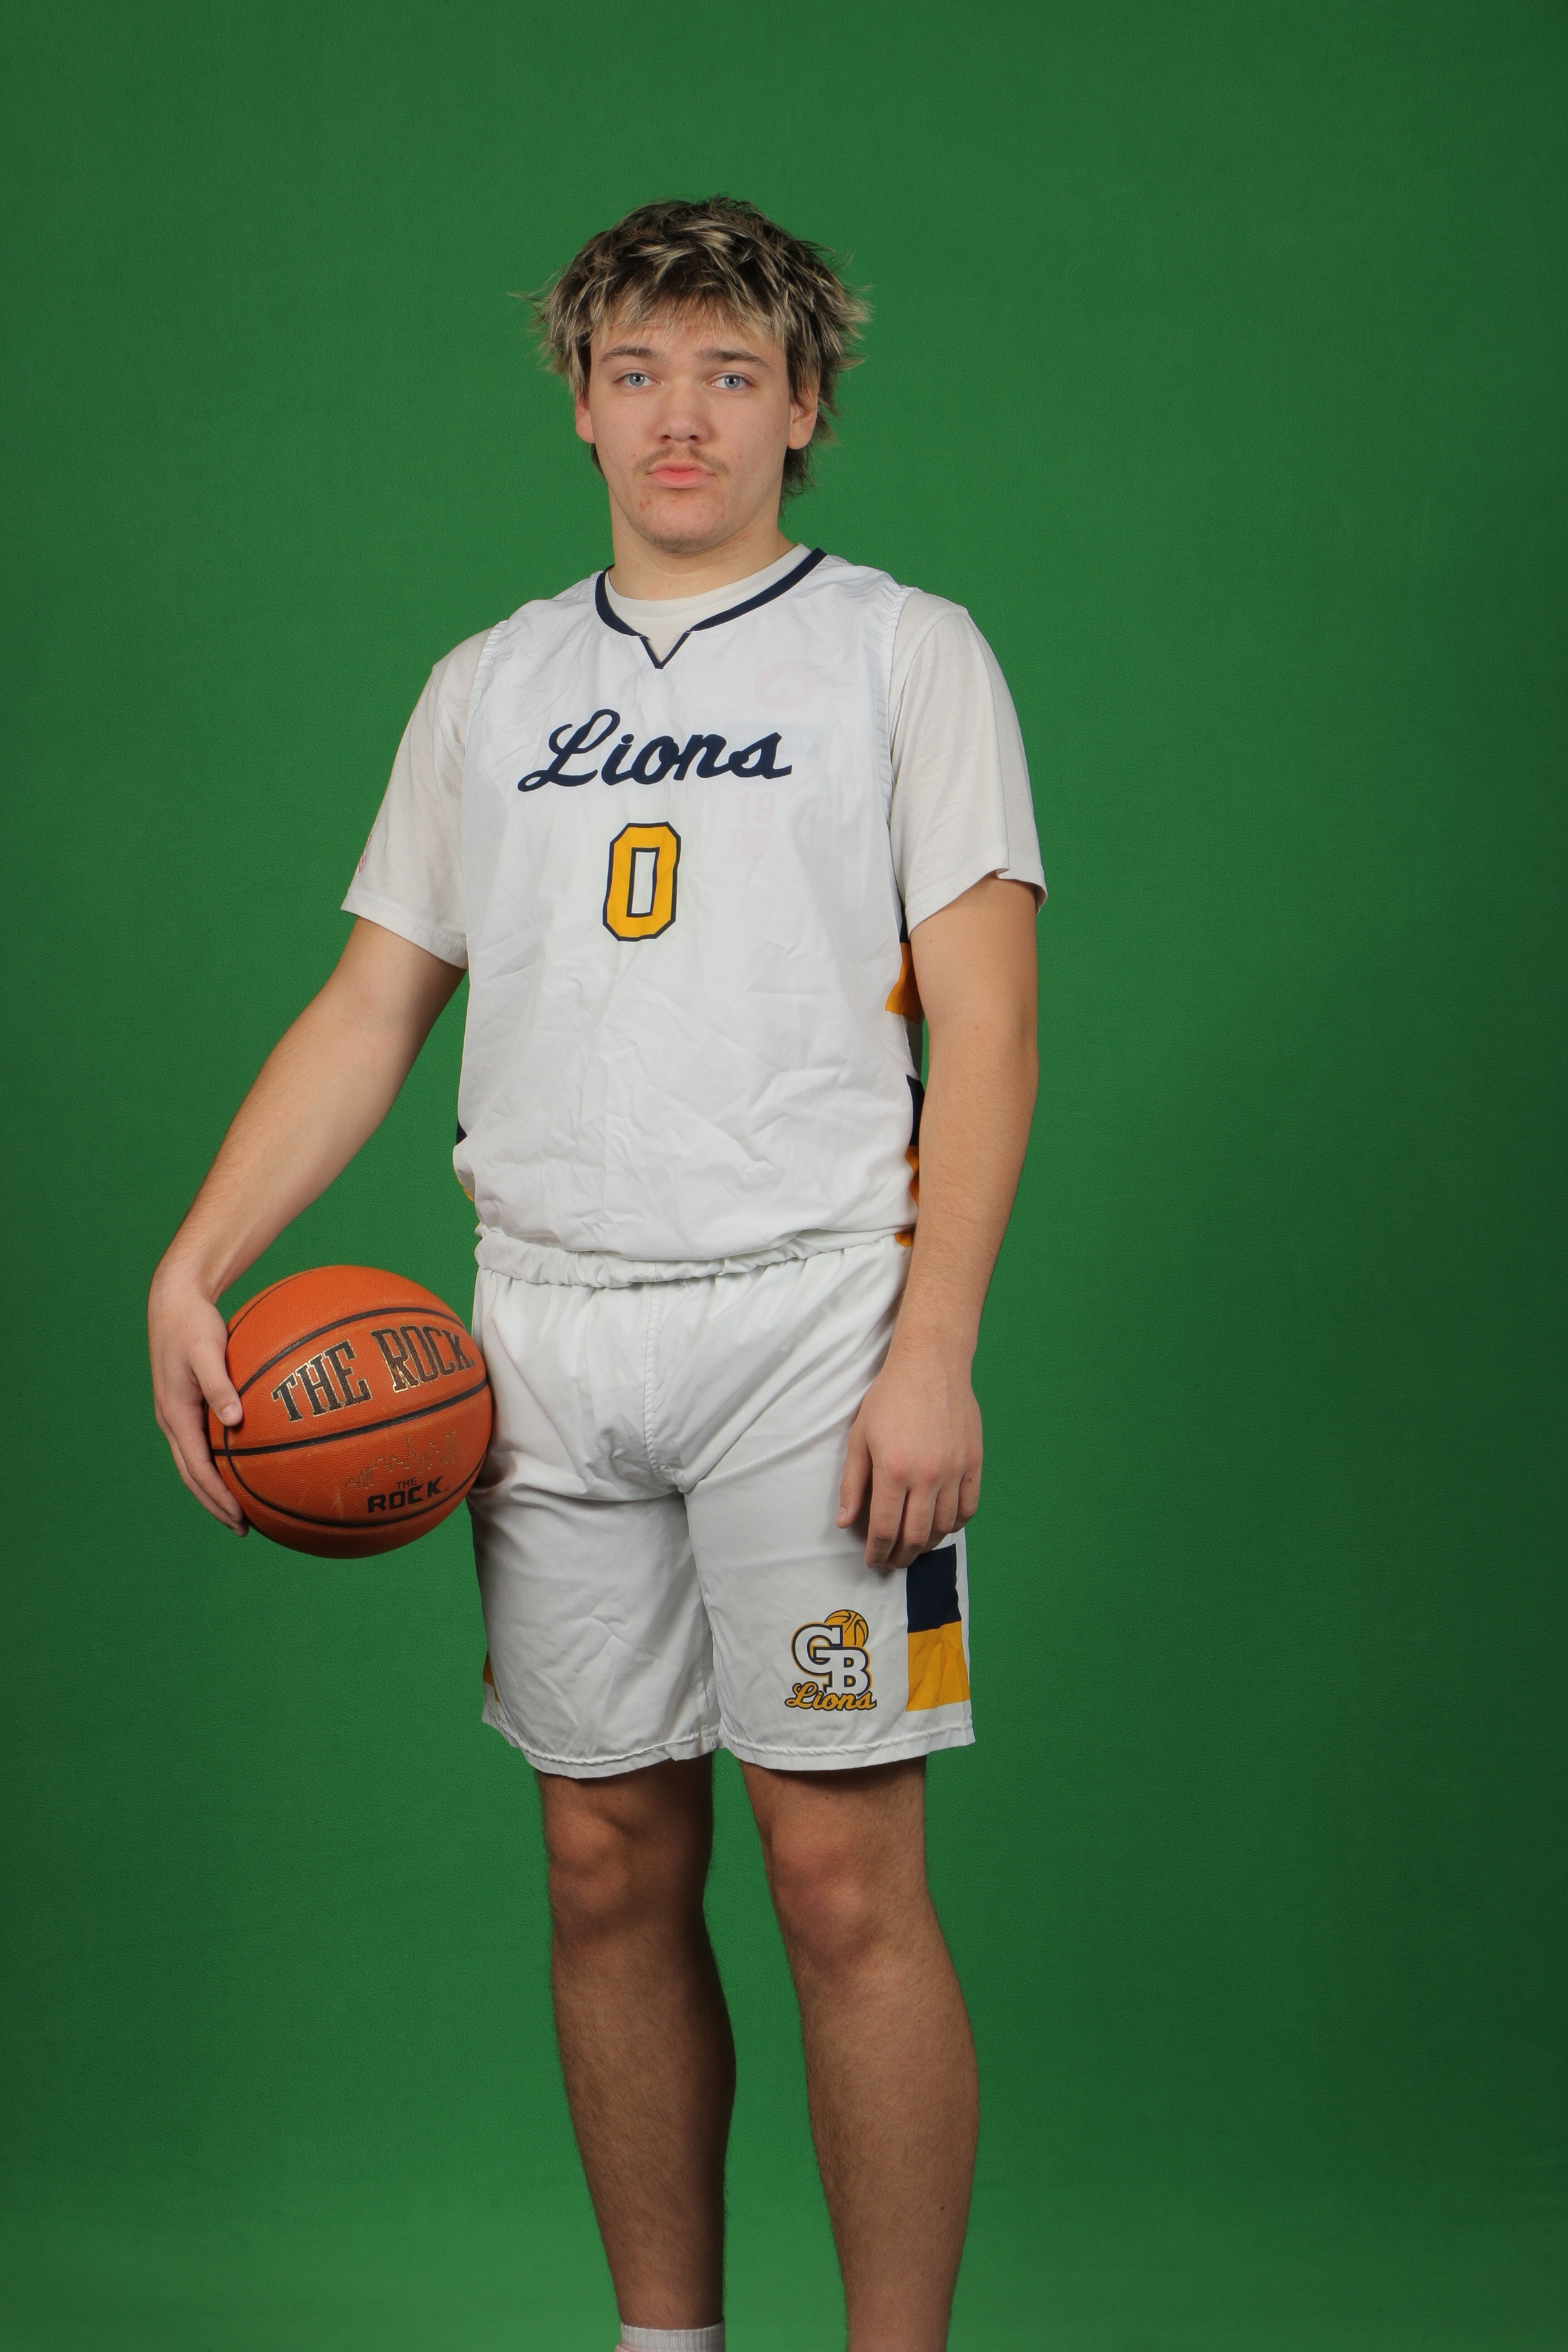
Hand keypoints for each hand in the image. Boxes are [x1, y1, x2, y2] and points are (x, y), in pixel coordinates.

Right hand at [148, 1268, 247, 1533]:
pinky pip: (203, 1444)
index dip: (218, 1497)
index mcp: (175, 1415)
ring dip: (216, 1489)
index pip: (197, 1469)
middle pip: (194, 1476)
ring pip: (196, 1464)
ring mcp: (178, 1415)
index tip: (241, 1517)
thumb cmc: (193, 1324)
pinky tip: (243, 1465)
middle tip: (245, 1528)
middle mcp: (173, 1421)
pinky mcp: (188, 1405)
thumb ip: (219, 1384)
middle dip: (217, 1504)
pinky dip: (219, 1463)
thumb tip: (235, 1420)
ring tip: (243, 1508)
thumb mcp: (207, 1350)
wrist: (174, 1302)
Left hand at [837, 1340, 981, 1568]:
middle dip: (901, 1557)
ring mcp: (955, 1470)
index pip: (884, 1529)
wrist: (931, 1364)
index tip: (872, 1561)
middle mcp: (927, 1476)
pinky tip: (941, 1526)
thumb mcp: (859, 1437)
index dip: (877, 1552)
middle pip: (916, 1536)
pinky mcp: (974, 1462)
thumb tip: (845, 1523)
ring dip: (927, 1545)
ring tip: (913, 1547)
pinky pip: (968, 1508)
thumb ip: (852, 1484)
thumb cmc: (889, 1398)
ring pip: (944, 1527)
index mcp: (893, 1470)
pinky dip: (955, 1525)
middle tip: (891, 1561)